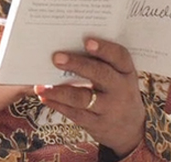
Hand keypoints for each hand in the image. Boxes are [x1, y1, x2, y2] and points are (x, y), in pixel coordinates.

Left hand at [34, 38, 145, 156]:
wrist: (130, 128)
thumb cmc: (115, 90)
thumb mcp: (117, 76)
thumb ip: (99, 62)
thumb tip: (64, 47)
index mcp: (126, 71)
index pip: (119, 56)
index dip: (104, 49)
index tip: (87, 41)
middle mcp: (121, 89)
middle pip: (100, 74)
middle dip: (77, 65)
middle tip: (56, 58)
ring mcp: (110, 108)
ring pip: (82, 98)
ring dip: (59, 91)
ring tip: (40, 86)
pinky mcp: (97, 124)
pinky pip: (75, 114)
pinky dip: (57, 104)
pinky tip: (45, 96)